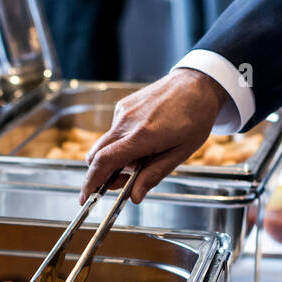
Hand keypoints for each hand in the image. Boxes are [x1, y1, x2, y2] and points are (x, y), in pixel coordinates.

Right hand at [81, 69, 226, 203]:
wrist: (196, 84)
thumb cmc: (194, 117)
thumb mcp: (180, 153)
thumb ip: (154, 175)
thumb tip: (134, 197)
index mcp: (142, 136)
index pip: (104, 162)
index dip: (91, 182)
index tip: (86, 197)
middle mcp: (126, 122)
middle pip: (95, 155)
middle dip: (100, 175)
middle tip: (122, 183)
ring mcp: (122, 112)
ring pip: (104, 145)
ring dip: (114, 159)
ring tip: (141, 159)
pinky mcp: (122, 106)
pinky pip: (113, 132)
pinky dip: (120, 144)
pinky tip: (142, 140)